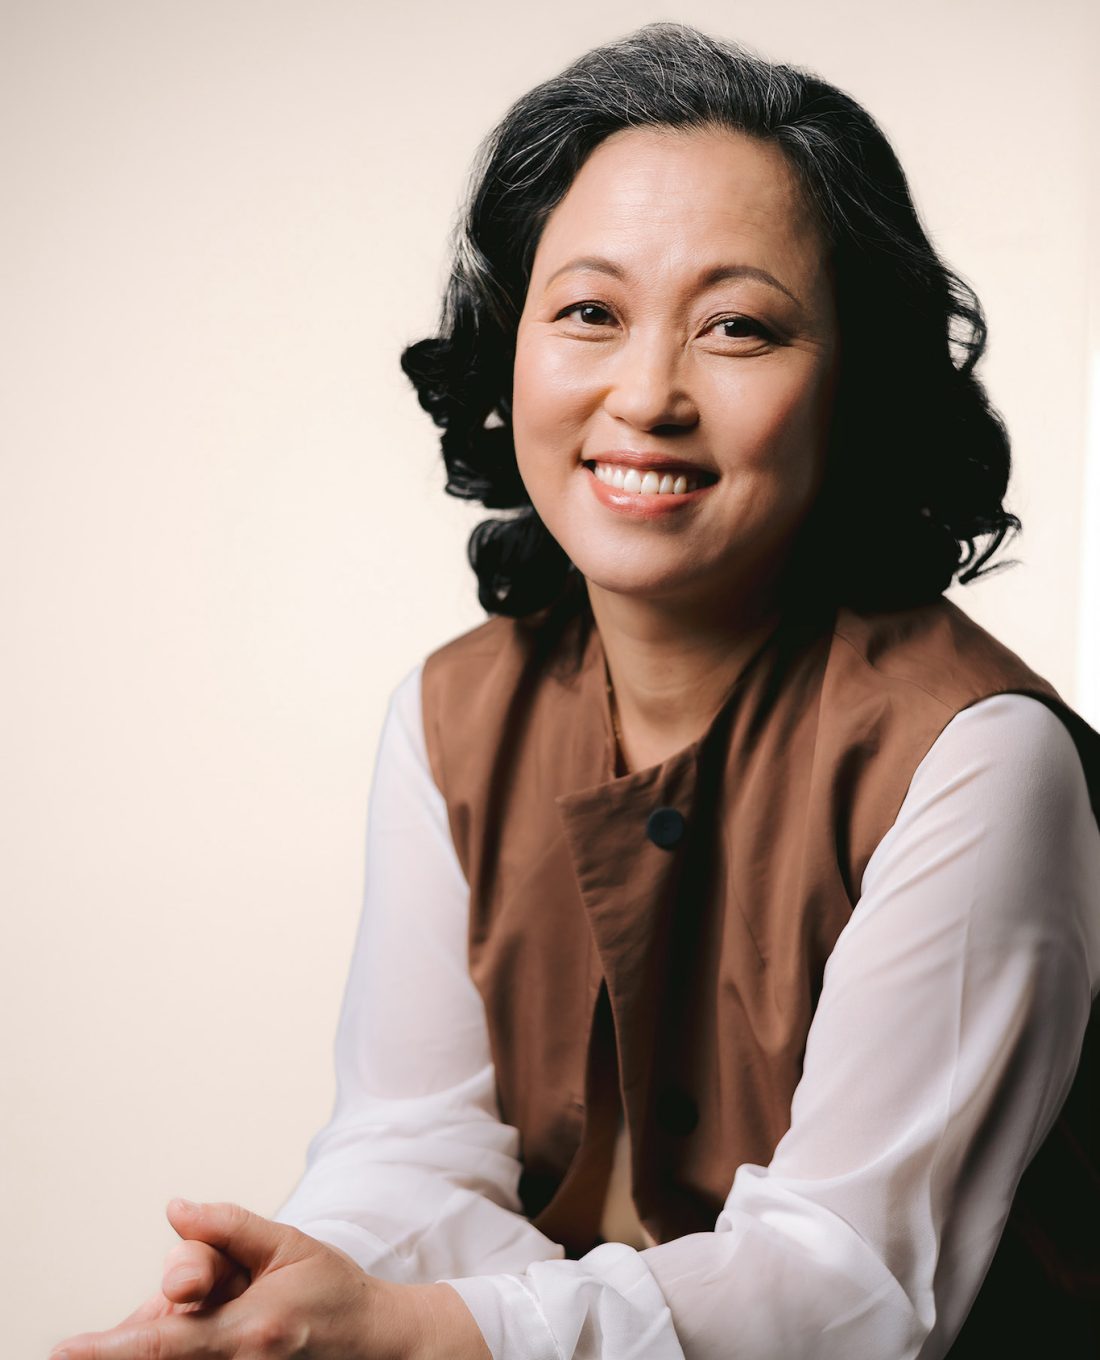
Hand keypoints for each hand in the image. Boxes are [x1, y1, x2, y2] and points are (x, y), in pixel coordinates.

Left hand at [48, 1198, 488, 1359]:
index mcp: (250, 1329)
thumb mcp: (286, 1243)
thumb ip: (227, 1228)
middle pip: (163, 1346)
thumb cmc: (330, 1291)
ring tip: (225, 1300)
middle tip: (199, 1287)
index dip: (109, 1349)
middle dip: (153, 1318)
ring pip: (175, 1354)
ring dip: (173, 1330)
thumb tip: (175, 1211)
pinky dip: (184, 1343)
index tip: (66, 1350)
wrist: (375, 1342)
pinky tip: (212, 1315)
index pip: (162, 1343)